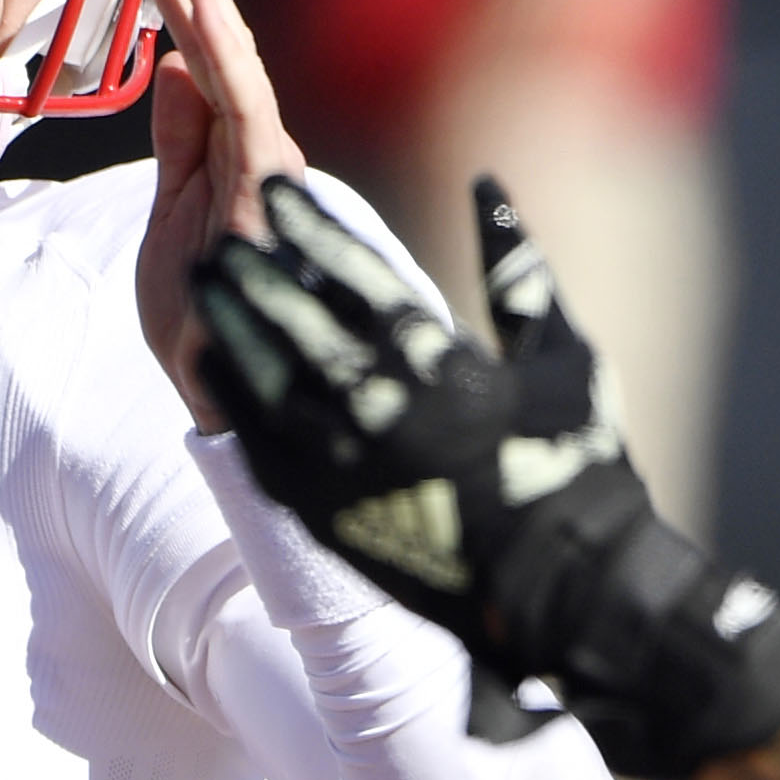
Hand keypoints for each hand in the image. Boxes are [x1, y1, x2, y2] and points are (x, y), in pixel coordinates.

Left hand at [131, 0, 304, 427]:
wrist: (221, 392)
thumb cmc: (201, 316)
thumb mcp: (170, 212)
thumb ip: (178, 143)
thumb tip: (174, 66)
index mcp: (234, 160)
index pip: (207, 68)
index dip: (179, 7)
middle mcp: (258, 155)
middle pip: (222, 51)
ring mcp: (265, 169)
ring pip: (233, 65)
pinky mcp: (264, 189)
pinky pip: (243, 108)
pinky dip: (223, 57)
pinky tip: (197, 13)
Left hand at [192, 176, 779, 779]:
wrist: (566, 592)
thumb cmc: (578, 466)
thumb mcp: (565, 355)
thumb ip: (519, 269)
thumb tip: (486, 188)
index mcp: (440, 361)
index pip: (356, 273)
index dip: (310, 226)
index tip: (276, 188)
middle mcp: (380, 405)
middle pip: (294, 317)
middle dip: (254, 268)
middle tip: (217, 229)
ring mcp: (345, 464)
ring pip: (265, 376)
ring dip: (231, 323)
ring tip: (202, 282)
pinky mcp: (325, 514)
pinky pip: (260, 443)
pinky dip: (233, 398)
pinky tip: (211, 362)